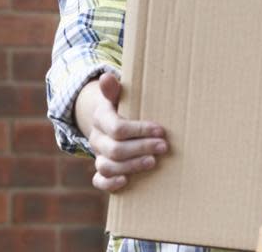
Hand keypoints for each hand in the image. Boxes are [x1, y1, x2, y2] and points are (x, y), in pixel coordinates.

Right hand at [74, 73, 167, 191]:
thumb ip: (114, 89)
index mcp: (101, 118)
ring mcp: (98, 155)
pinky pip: (99, 181)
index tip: (160, 130)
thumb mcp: (118, 95)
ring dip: (131, 166)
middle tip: (164, 147)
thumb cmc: (121, 106)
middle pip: (115, 149)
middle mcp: (97, 138)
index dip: (139, 130)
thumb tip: (107, 76)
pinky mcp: (101, 170)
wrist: (108, 119)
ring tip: (153, 162)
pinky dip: (110, 184)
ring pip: (107, 166)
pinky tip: (126, 180)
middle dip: (141, 148)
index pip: (117, 127)